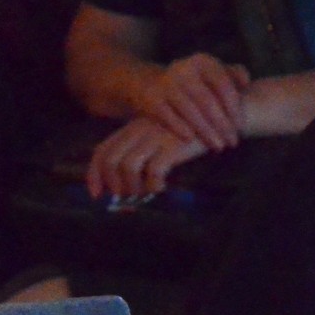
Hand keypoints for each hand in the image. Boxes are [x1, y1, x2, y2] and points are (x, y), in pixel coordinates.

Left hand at [85, 117, 209, 200]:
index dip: (94, 174)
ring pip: (128, 167)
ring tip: (146, 192)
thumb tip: (126, 182)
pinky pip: (153, 171)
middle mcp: (139, 130)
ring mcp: (155, 137)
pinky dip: (153, 185)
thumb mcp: (161, 135)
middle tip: (125, 198)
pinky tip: (162, 187)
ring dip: (133, 187)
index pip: (102, 150)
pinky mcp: (173, 146)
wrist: (220, 117)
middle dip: (113, 185)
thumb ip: (143, 150)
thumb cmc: (191, 131)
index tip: (96, 194)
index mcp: (133, 128)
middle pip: (110, 160)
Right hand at [134, 53, 250, 149]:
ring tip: (218, 146)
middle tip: (233, 142)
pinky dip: (180, 128)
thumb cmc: (191, 82)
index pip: (224, 85)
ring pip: (190, 111)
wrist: (146, 82)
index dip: (234, 108)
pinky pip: (168, 116)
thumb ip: (233, 74)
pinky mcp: (150, 98)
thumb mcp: (210, 72)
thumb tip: (246, 83)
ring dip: (206, 131)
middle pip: (208, 101)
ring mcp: (166, 83)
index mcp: (202, 62)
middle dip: (223, 125)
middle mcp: (183, 69)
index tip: (240, 126)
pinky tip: (191, 141)